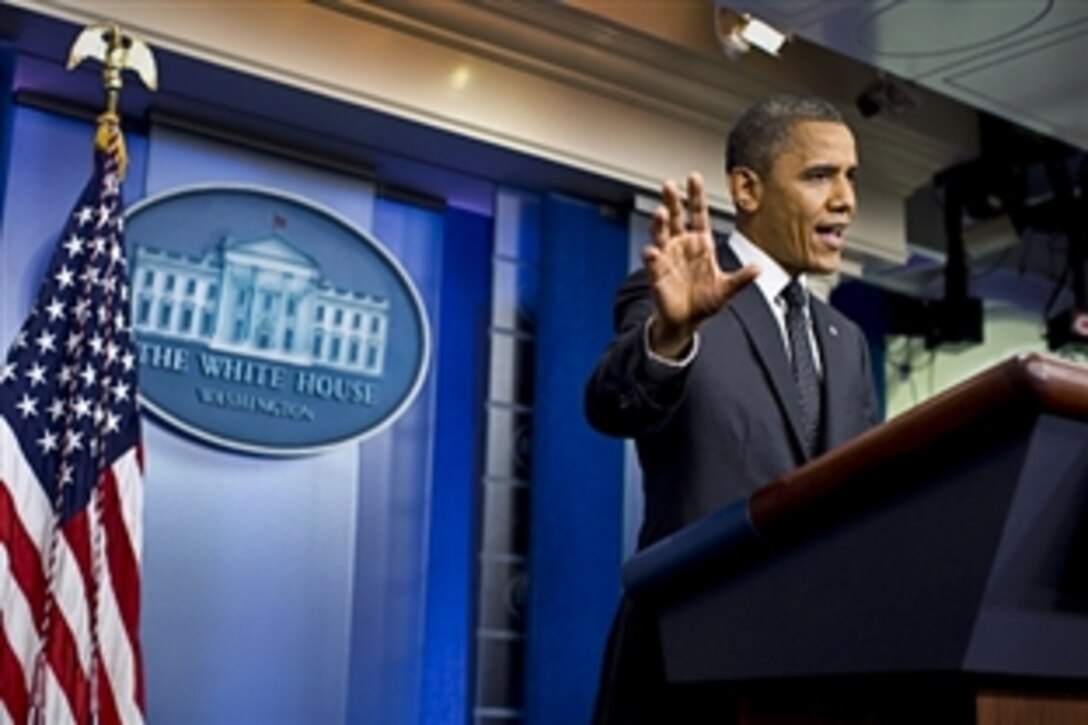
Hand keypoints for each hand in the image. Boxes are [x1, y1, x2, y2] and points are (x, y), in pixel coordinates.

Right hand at [644, 172, 759, 358]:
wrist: (686, 321)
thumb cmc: (705, 302)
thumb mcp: (727, 289)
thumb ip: (742, 279)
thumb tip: (758, 269)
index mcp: (701, 243)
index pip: (697, 213)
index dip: (696, 195)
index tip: (693, 177)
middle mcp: (682, 245)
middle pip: (675, 216)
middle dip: (672, 200)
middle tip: (670, 185)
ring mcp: (668, 256)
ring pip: (661, 234)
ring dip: (659, 223)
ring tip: (660, 213)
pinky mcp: (656, 272)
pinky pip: (653, 261)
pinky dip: (652, 255)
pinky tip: (652, 251)